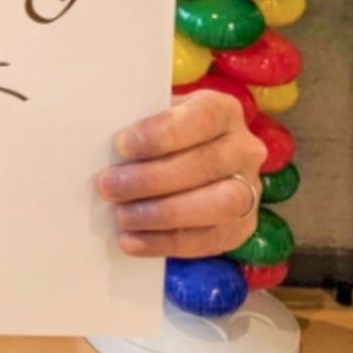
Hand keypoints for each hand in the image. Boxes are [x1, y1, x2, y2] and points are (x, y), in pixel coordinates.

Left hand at [95, 90, 265, 257]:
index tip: (122, 145)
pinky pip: (210, 241)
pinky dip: (167, 243)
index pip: (200, 118)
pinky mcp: (242, 227)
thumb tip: (102, 143)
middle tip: (109, 186)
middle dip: (152, 179)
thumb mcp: (156, 113)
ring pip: (217, 205)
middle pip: (205, 165)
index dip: (161, 134)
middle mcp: (244, 148)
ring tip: (121, 216)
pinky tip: (132, 241)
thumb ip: (139, 122)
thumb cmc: (165, 131)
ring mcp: (250, 190)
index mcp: (223, 110)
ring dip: (162, 214)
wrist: (191, 156)